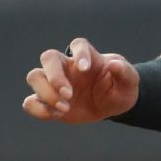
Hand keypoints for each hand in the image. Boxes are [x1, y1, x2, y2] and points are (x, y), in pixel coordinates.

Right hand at [23, 38, 138, 123]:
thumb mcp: (130, 81)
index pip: (78, 44)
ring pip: (34, 76)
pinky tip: (57, 115)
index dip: (79, 53)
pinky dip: (38, 109)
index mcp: (88, 58)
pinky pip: (30, 101)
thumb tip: (114, 65)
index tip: (85, 69)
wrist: (112, 106)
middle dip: (54, 75)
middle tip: (69, 94)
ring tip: (65, 107)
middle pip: (48, 57)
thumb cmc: (121, 88)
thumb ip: (124, 72)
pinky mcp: (47, 101)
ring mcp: (55, 83)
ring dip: (45, 92)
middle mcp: (68, 67)